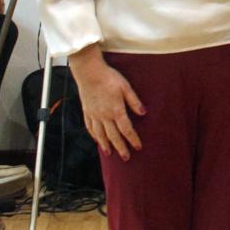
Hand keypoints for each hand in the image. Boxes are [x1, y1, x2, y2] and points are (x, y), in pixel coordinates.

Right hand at [67, 45, 144, 160]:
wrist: (89, 72)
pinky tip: (97, 139)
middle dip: (121, 148)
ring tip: (110, 153)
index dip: (133, 139)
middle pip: (113, 136)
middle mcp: (104, 116)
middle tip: (126, 157)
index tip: (138, 147)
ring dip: (106, 145)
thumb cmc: (109, 78)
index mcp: (116, 110)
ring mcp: (94, 115)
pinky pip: (90, 127)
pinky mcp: (86, 111)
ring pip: (100, 134)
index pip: (126, 129)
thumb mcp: (126, 87)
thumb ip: (134, 101)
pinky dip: (94, 135)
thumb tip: (143, 113)